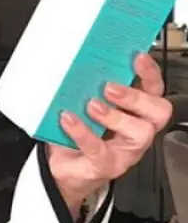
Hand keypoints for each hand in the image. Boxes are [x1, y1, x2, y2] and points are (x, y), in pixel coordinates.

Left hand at [49, 53, 172, 215]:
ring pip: (140, 133)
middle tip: (110, 87)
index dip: (149, 73)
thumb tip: (78, 63)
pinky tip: (68, 120)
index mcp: (136, 110)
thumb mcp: (84, 104)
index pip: (154, 89)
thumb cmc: (80, 130)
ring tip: (91, 105)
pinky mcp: (108, 165)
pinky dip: (83, 133)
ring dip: (115, 116)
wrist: (65, 165)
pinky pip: (100, 150)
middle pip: (158, 111)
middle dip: (136, 96)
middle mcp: (138, 129)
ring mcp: (126, 150)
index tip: (136, 57)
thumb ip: (88, 87)